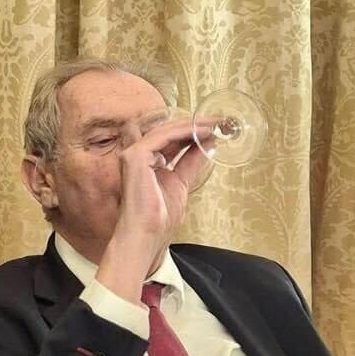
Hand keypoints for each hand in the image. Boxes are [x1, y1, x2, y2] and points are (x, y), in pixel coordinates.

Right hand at [95, 116, 208, 301]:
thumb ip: (191, 163)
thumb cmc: (159, 219)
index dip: (193, 133)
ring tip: (215, 123)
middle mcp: (138, 156)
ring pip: (167, 131)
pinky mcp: (136, 156)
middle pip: (169, 132)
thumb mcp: (182, 183)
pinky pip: (164, 136)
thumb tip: (206, 146)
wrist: (148, 234)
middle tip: (220, 121)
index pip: (171, 141)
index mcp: (147, 163)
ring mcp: (134, 155)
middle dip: (196, 125)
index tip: (215, 128)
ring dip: (194, 125)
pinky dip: (185, 132)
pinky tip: (202, 131)